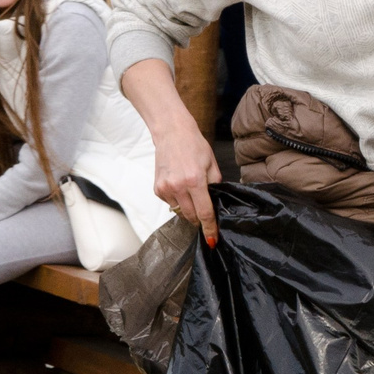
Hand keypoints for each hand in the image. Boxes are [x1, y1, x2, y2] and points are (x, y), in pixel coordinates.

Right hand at [150, 117, 223, 244]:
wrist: (171, 133)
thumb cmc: (194, 146)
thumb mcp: (211, 164)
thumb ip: (215, 186)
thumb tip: (216, 204)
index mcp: (195, 181)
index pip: (204, 213)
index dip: (209, 229)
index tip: (212, 240)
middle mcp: (178, 187)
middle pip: (191, 216)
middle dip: (199, 219)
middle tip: (205, 214)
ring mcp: (165, 188)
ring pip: (179, 212)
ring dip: (188, 210)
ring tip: (191, 193)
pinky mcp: (157, 189)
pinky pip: (170, 204)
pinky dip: (177, 201)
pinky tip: (180, 187)